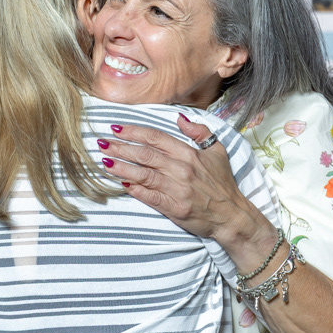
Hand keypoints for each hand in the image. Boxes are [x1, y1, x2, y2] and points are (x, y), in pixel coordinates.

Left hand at [99, 115, 276, 261]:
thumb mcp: (217, 151)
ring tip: (105, 161)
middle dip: (120, 147)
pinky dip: (134, 190)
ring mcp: (177, 189)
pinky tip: (120, 184)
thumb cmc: (222, 183)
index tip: (116, 128)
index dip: (133, 132)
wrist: (230, 215)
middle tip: (102, 143)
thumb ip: (199, 132)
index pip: (155, 137)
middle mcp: (181, 169)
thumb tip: (180, 118)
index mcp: (189, 153)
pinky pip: (149, 196)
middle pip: (144, 154)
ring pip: (143, 174)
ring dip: (121, 168)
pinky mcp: (174, 207)